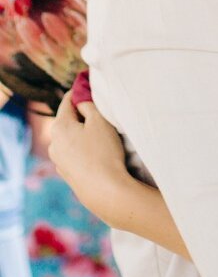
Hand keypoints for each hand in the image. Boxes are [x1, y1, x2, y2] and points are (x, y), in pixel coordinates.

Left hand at [49, 90, 127, 224]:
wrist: (104, 190)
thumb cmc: (103, 152)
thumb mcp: (99, 121)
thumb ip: (88, 105)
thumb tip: (80, 98)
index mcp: (59, 126)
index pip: (67, 100)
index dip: (79, 92)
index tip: (90, 86)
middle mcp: (53, 142)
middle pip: (67, 120)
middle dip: (82, 114)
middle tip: (101, 112)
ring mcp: (58, 160)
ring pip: (70, 138)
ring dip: (82, 133)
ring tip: (102, 135)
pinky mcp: (66, 173)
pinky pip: (73, 153)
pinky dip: (82, 148)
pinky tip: (97, 153)